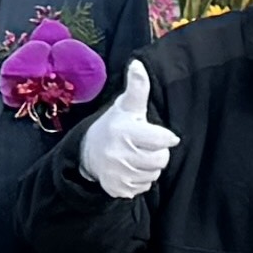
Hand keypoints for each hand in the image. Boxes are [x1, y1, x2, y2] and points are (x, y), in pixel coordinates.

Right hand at [77, 63, 175, 199]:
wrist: (87, 153)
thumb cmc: (114, 126)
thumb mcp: (126, 106)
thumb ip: (138, 87)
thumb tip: (138, 64)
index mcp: (125, 131)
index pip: (164, 140)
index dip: (164, 137)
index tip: (156, 135)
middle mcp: (119, 154)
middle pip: (161, 160)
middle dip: (156, 152)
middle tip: (143, 145)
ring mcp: (117, 173)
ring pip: (154, 174)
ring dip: (148, 166)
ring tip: (134, 155)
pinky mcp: (117, 189)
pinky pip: (144, 187)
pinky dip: (140, 180)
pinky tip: (129, 168)